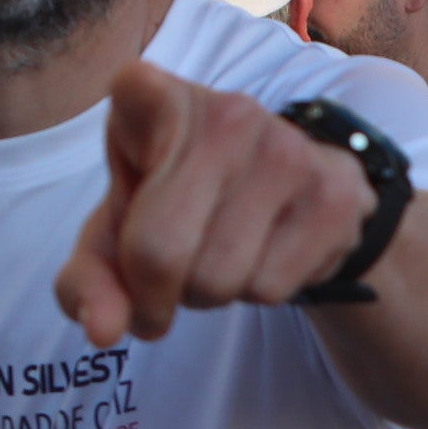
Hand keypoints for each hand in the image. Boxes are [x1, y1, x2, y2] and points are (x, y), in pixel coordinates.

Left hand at [57, 70, 376, 345]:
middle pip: (162, 254)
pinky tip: (263, 252)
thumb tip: (104, 331)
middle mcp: (227, 111)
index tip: (132, 252)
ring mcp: (289, 149)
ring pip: (220, 281)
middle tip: (172, 274)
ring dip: (211, 294)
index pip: (122, 202)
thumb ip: (92, 278)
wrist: (288, 179)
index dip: (120, 262)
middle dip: (160, 292)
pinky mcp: (335, 194)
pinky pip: (270, 290)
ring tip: (221, 252)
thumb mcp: (118, 228)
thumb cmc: (180, 198)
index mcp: (153, 97)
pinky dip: (257, 292)